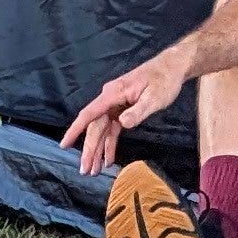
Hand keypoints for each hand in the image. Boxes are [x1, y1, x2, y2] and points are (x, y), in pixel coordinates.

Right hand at [64, 45, 192, 174]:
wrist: (172, 67)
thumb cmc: (164, 80)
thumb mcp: (154, 98)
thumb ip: (138, 111)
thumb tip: (122, 123)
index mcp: (113, 94)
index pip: (89, 114)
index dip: (75, 130)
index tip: (64, 144)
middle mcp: (110, 99)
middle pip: (95, 127)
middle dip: (89, 149)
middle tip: (85, 170)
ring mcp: (115, 104)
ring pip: (102, 130)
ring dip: (98, 150)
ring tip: (94, 170)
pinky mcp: (123, 109)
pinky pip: (112, 128)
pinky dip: (109, 143)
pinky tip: (107, 158)